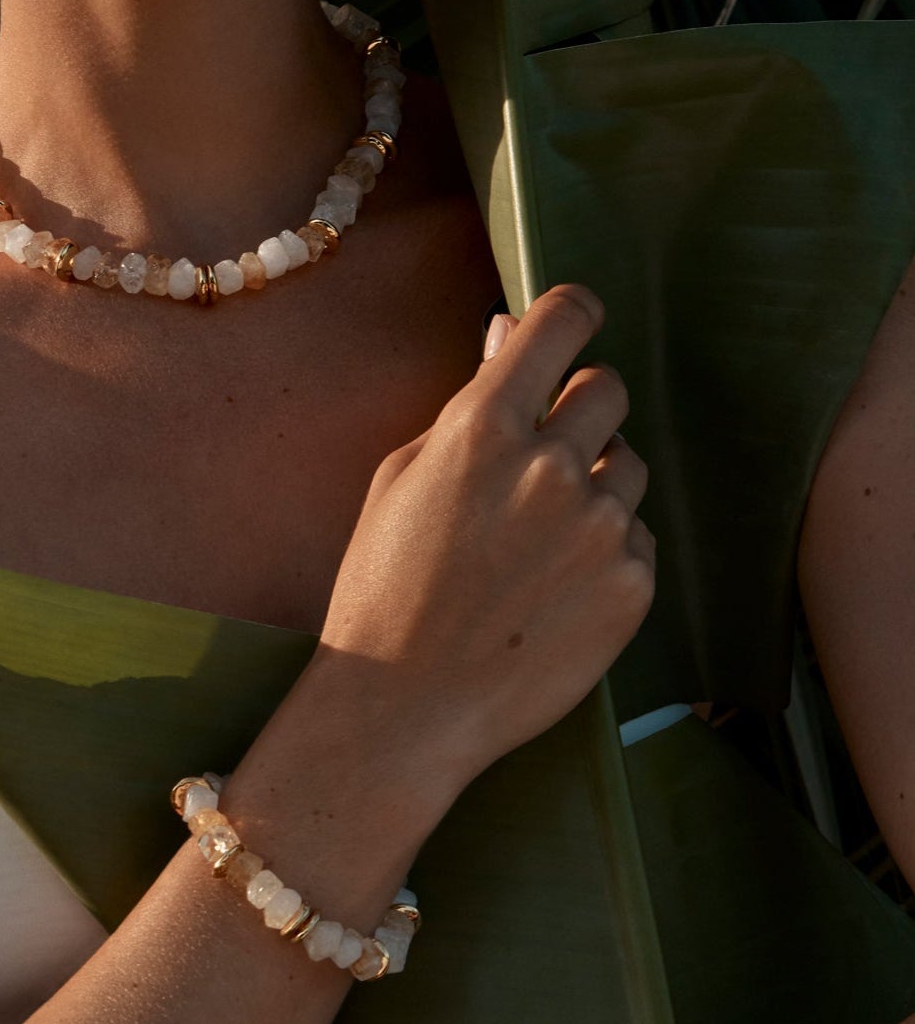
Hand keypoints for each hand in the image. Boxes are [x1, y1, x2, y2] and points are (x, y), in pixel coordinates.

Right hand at [313, 283, 655, 814]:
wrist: (405, 708)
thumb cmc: (386, 585)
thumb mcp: (404, 476)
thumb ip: (469, 402)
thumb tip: (509, 332)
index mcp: (484, 426)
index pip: (563, 322)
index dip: (572, 315)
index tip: (572, 325)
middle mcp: (552, 466)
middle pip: (608, 388)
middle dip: (580, 408)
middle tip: (544, 454)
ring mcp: (600, 528)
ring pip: (629, 464)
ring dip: (597, 483)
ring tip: (540, 539)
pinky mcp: (632, 585)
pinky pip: (638, 535)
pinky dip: (607, 550)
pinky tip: (555, 588)